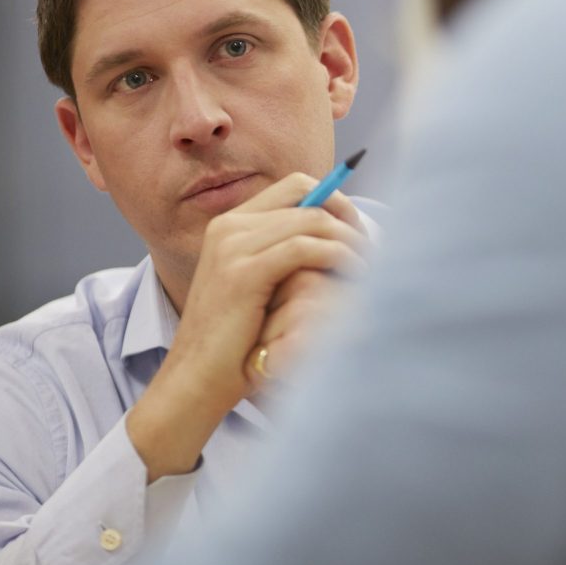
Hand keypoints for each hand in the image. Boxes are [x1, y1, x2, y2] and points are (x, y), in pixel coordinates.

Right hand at [127, 173, 367, 480]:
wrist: (196, 378)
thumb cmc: (234, 343)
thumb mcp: (259, 289)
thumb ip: (285, 258)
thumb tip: (334, 240)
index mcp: (230, 225)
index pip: (294, 186)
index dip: (334, 199)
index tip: (358, 228)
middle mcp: (229, 227)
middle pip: (307, 195)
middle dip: (347, 214)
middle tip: (370, 244)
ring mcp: (233, 247)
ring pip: (312, 220)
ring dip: (349, 239)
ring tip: (369, 265)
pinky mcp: (243, 272)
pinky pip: (305, 247)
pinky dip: (337, 255)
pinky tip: (354, 272)